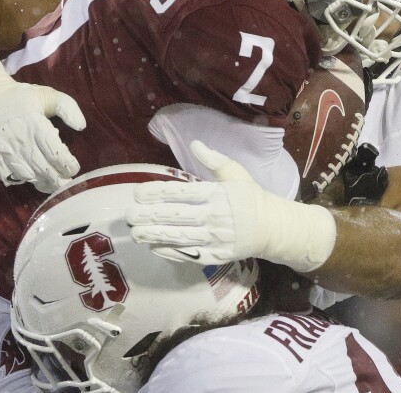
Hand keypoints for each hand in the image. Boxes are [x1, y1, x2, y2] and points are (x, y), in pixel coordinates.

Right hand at [0, 41, 85, 192]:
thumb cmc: (20, 98)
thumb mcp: (47, 95)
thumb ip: (68, 108)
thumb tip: (81, 126)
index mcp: (35, 125)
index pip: (56, 155)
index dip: (68, 166)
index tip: (74, 168)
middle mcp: (18, 140)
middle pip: (44, 170)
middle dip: (59, 180)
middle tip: (67, 182)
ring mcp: (1, 150)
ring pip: (28, 177)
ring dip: (42, 183)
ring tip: (52, 182)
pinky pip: (9, 177)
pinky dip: (22, 181)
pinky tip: (31, 177)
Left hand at [126, 141, 336, 271]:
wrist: (272, 228)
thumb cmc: (251, 198)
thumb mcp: (237, 174)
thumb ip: (215, 160)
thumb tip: (195, 144)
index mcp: (218, 194)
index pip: (182, 193)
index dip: (158, 193)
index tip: (137, 193)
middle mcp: (215, 217)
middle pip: (177, 217)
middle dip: (150, 217)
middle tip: (128, 216)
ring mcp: (215, 239)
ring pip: (181, 237)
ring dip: (155, 236)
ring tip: (136, 233)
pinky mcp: (217, 256)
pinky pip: (190, 255)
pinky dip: (171, 252)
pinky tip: (155, 247)